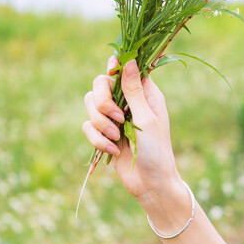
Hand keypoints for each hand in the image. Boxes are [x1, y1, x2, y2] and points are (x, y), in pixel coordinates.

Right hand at [82, 54, 181, 203]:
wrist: (150, 183)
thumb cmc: (156, 150)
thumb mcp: (146, 118)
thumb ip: (133, 90)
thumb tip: (128, 60)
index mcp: (145, 94)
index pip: (125, 69)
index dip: (115, 66)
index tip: (110, 70)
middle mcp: (128, 102)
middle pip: (100, 84)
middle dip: (103, 102)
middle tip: (117, 118)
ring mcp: (114, 118)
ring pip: (90, 105)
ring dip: (100, 123)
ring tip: (116, 138)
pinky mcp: (104, 134)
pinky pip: (87, 127)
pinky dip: (97, 140)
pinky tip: (112, 150)